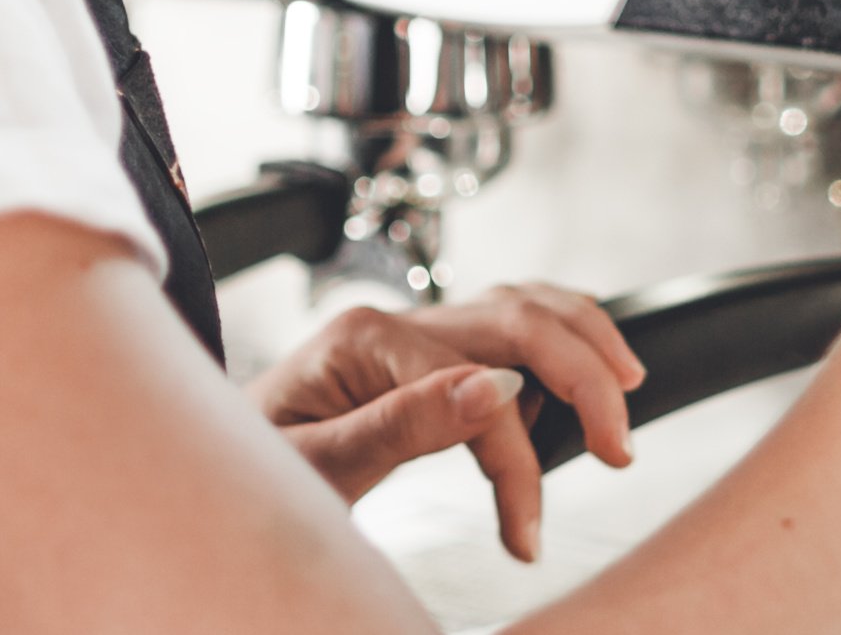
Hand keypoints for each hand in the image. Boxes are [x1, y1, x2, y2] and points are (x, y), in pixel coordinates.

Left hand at [245, 284, 646, 561]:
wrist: (214, 467)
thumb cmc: (252, 470)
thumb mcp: (312, 467)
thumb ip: (398, 427)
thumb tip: (493, 391)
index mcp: (364, 341)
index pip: (475, 389)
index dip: (516, 464)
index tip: (526, 536)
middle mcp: (394, 321)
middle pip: (517, 320)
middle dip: (583, 378)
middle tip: (620, 450)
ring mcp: (411, 328)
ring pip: (521, 304)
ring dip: (583, 340)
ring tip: (626, 392)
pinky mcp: (424, 349)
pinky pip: (506, 321)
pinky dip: (557, 334)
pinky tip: (584, 362)